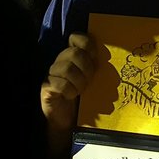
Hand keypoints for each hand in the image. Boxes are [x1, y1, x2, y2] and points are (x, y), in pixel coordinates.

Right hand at [41, 34, 96, 148]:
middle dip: (87, 68)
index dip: (87, 45)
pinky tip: (71, 96)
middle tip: (89, 81)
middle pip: (74, 53)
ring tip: (80, 91)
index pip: (76, 37)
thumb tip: (112, 57)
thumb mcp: (94, 80)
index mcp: (73, 56)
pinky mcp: (46, 87)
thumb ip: (97, 66)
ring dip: (79, 82)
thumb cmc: (84, 99)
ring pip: (67, 68)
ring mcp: (52, 73)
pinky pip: (59, 83)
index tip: (95, 58)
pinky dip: (69, 91)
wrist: (69, 121)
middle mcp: (60, 61)